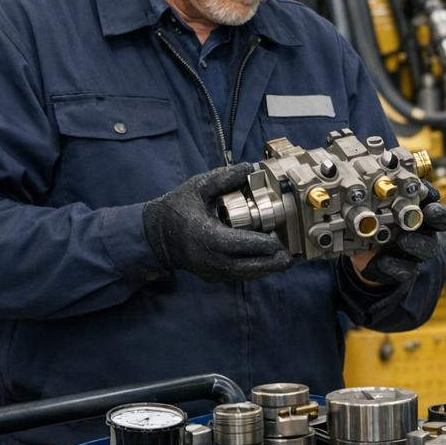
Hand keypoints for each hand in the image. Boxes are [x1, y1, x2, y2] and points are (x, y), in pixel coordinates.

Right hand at [141, 163, 293, 282]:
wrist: (156, 236)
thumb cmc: (176, 209)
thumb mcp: (197, 188)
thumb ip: (223, 178)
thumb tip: (248, 168)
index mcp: (206, 236)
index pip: (238, 245)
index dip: (260, 245)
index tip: (277, 241)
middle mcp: (209, 258)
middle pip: (246, 267)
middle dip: (270, 264)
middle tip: (289, 257)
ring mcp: (210, 270)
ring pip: (243, 275)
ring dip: (265, 269)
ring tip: (285, 261)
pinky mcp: (212, 276)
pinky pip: (237, 276)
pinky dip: (253, 271)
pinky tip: (268, 263)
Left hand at [350, 184, 445, 286]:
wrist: (363, 248)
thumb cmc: (377, 216)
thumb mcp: (384, 200)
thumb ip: (391, 187)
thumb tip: (387, 162)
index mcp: (423, 215)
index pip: (441, 214)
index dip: (439, 211)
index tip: (430, 206)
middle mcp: (423, 234)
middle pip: (437, 233)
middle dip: (431, 224)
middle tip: (418, 219)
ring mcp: (415, 253)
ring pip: (424, 251)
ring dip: (414, 244)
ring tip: (401, 240)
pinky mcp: (402, 269)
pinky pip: (403, 270)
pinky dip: (391, 266)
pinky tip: (380, 261)